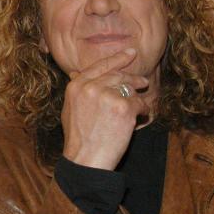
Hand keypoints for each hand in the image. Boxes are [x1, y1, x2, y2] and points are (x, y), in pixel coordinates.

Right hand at [60, 49, 151, 169]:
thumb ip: (77, 90)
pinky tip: (141, 117)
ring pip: (130, 87)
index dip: (117, 58)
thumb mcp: (69, 109)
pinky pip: (140, 103)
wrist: (86, 159)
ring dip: (137, 94)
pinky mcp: (124, 108)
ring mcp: (108, 96)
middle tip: (143, 81)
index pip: (99, 66)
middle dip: (133, 77)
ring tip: (140, 102)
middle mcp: (91, 87)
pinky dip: (143, 110)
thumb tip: (75, 73)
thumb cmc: (78, 138)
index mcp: (76, 86)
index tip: (130, 53)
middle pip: (117, 75)